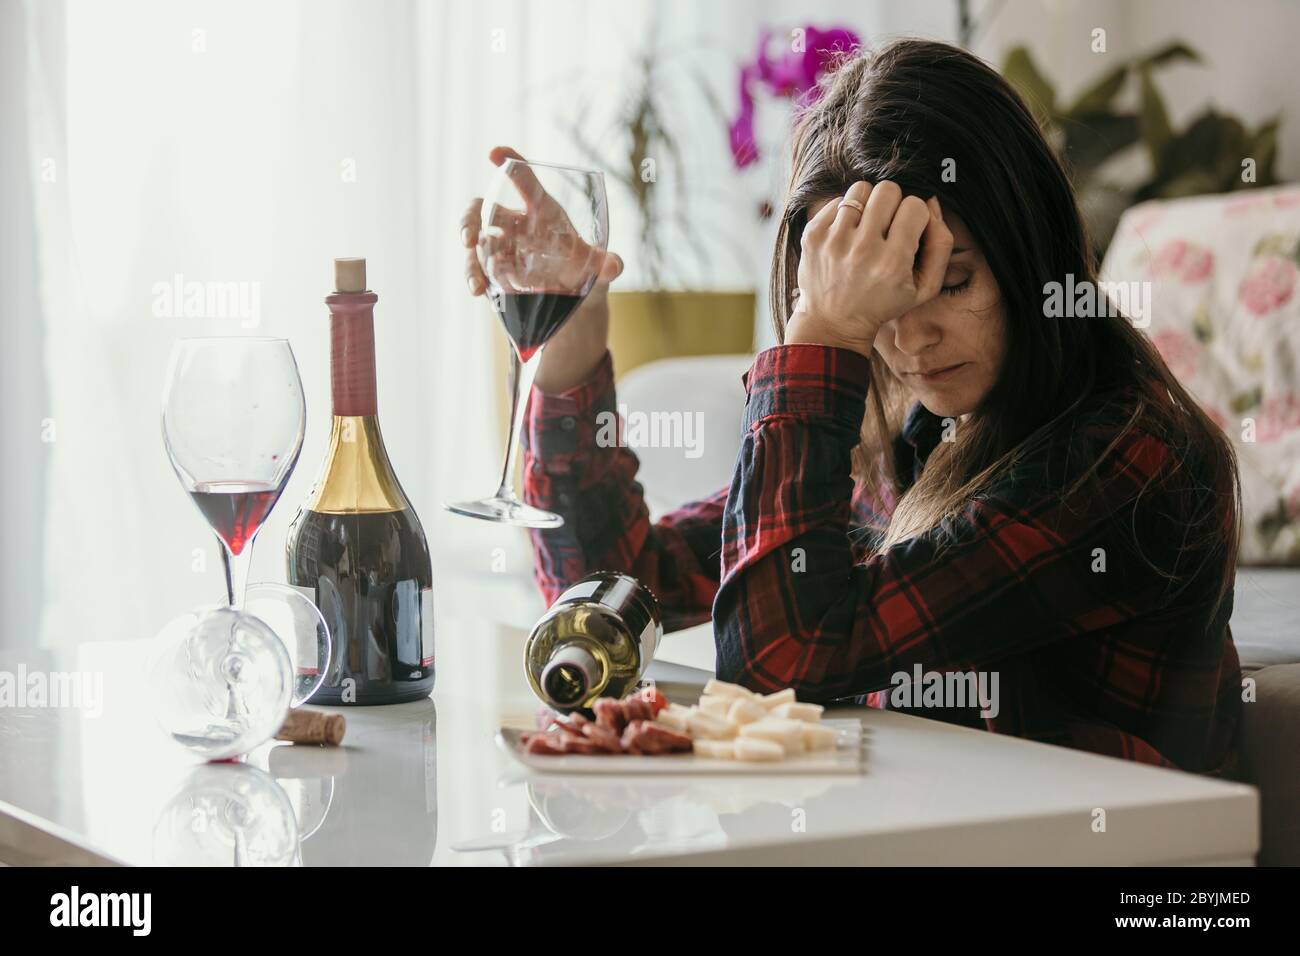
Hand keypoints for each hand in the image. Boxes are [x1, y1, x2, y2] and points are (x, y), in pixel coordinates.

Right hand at [461, 146, 622, 393]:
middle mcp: (517, 224)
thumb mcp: (597, 270)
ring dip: (470, 255)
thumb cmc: (583, 271)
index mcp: (542, 210)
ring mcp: (501, 246)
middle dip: (470, 218)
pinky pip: (476, 267)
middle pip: (484, 207)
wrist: (572, 299)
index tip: (495, 152)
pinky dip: (474, 277)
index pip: (524, 180)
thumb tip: (615, 266)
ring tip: (475, 279)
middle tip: (468, 236)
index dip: (510, 163)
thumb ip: (606, 266)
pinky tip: (478, 291)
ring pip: (475, 238)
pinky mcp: (493, 269)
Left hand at [785, 181, 951, 357]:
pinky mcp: (813, 236)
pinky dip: (845, 213)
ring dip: (868, 205)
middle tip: (887, 226)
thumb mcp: (925, 287)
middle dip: (893, 204)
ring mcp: (834, 241)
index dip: (915, 216)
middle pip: (888, 190)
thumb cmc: (884, 303)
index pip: (915, 206)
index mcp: (892, 263)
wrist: (833, 323)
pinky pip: (837, 201)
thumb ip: (941, 244)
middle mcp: (862, 250)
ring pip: (861, 189)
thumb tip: (930, 201)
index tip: (907, 232)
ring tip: (866, 227)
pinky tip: (847, 235)